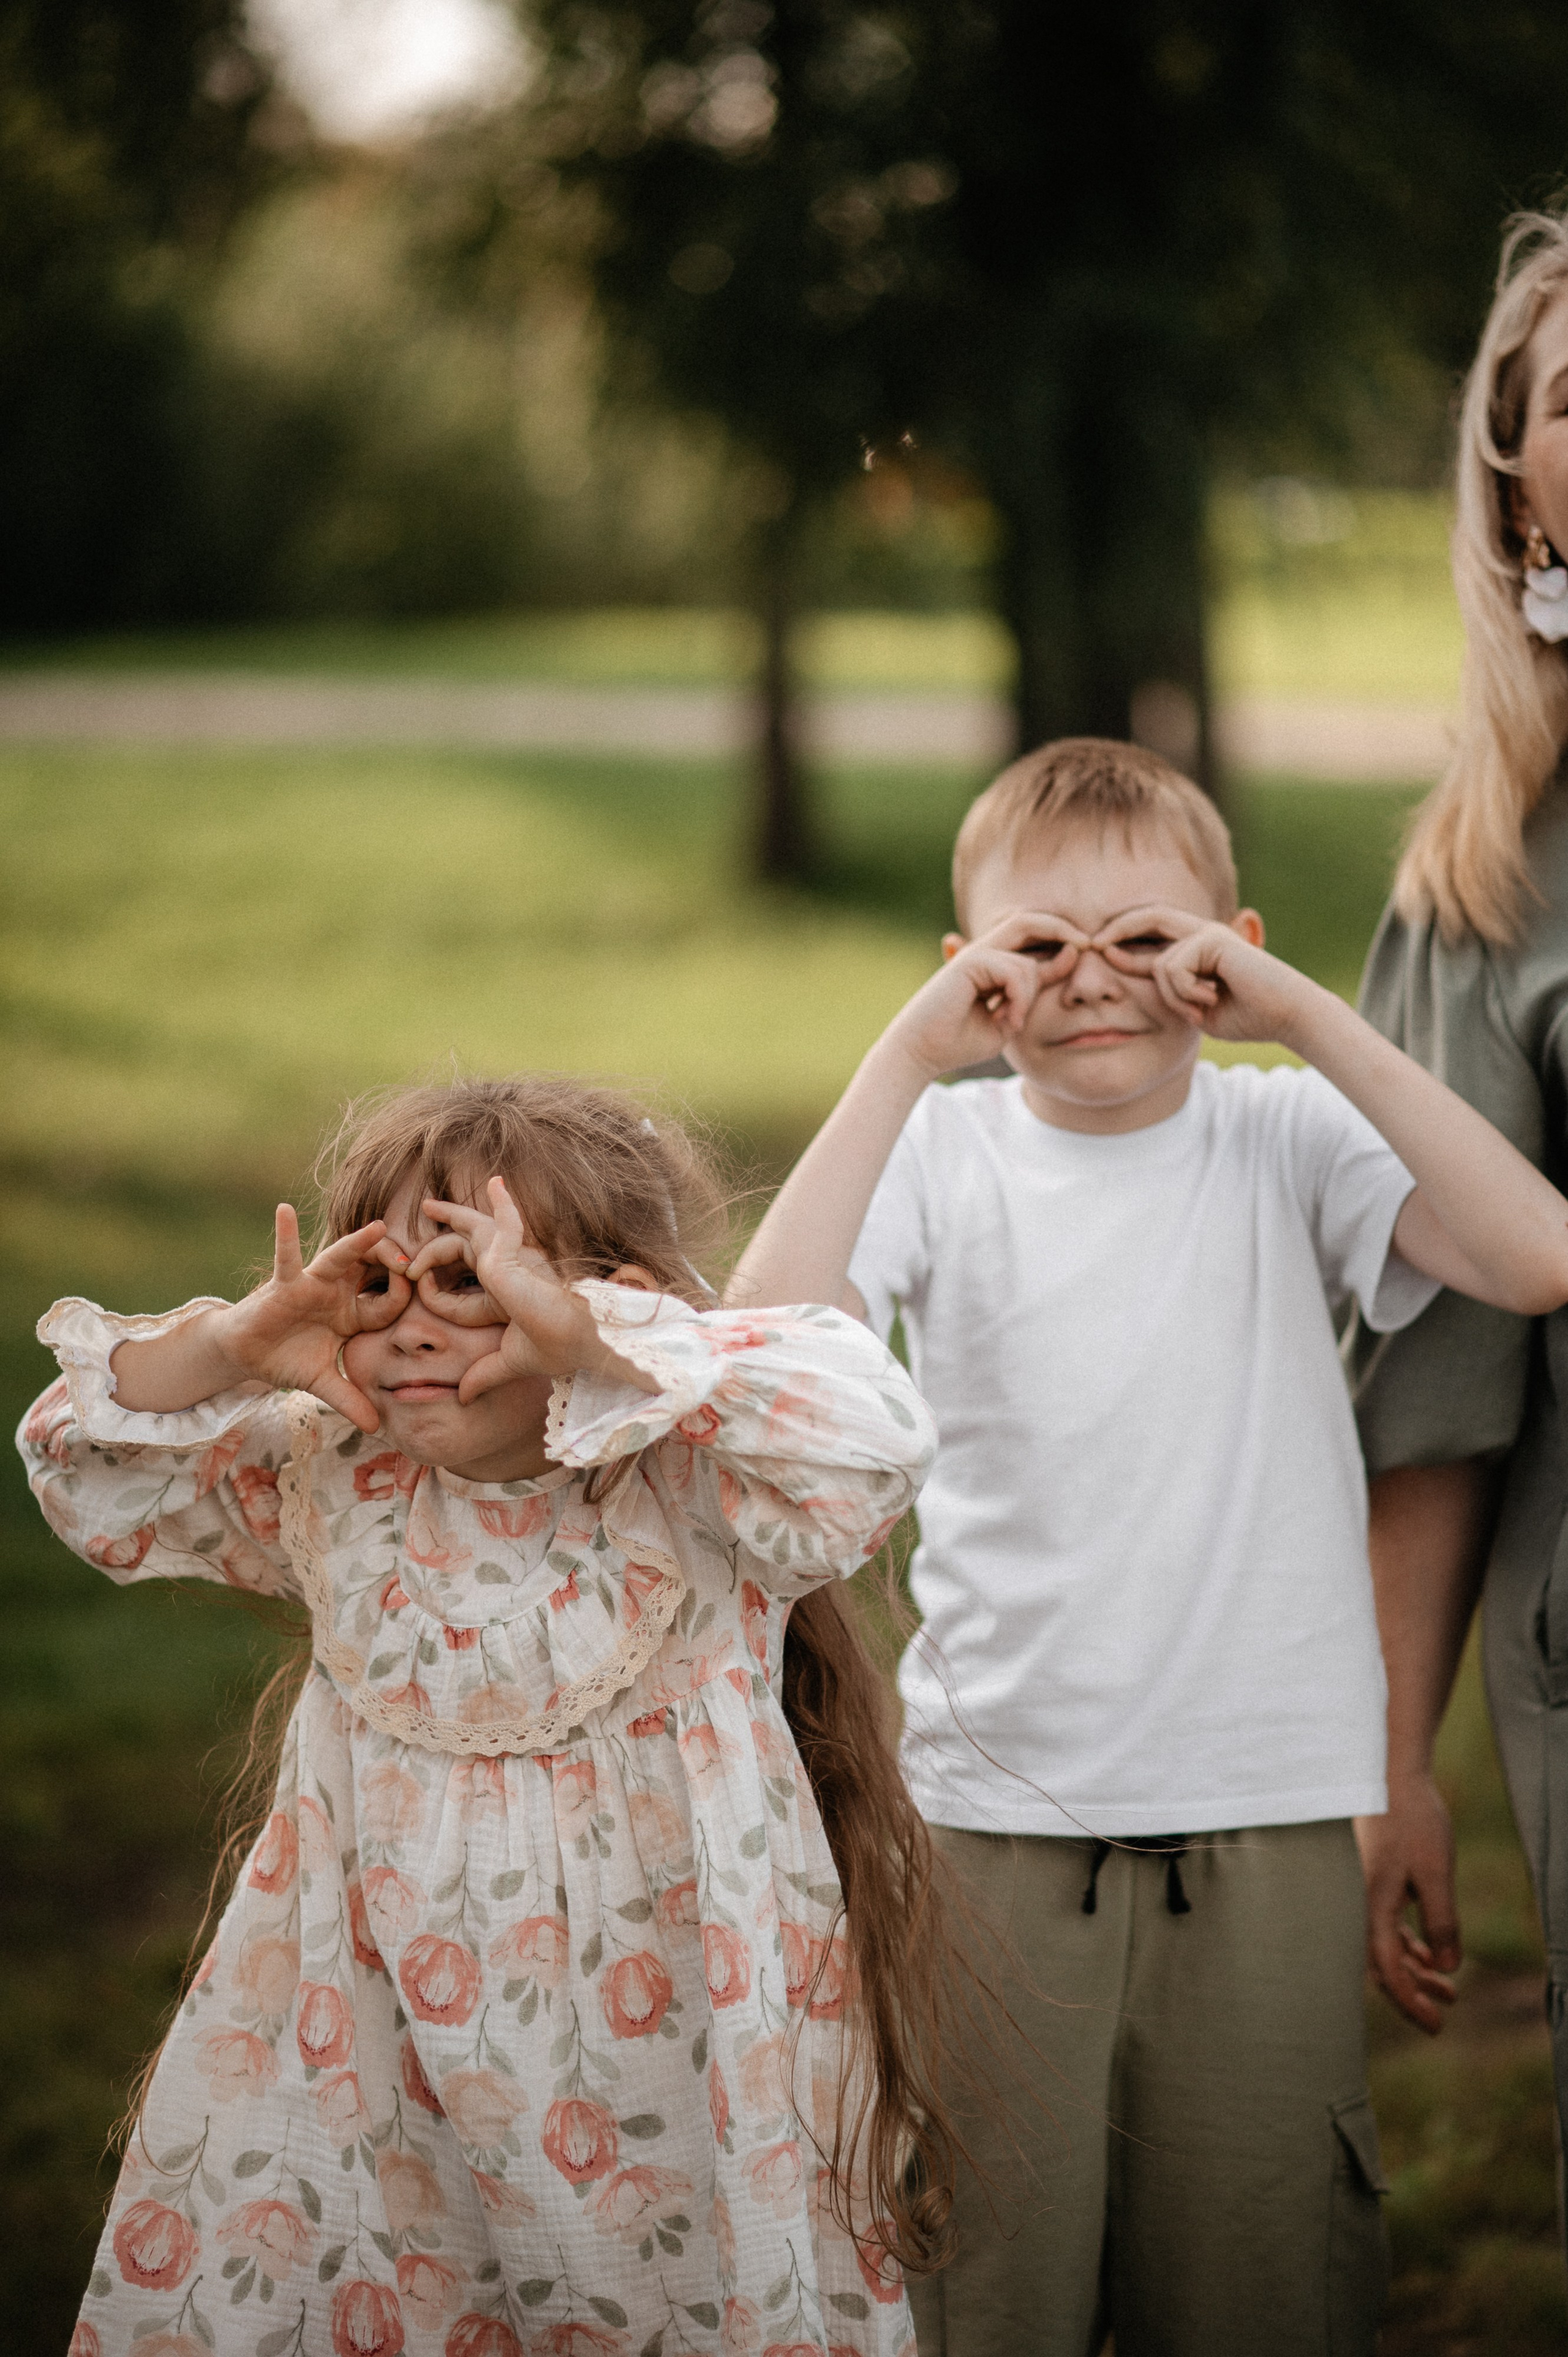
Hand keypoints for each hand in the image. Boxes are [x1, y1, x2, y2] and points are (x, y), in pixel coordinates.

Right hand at [214, 1206, 411, 1432]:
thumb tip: (376, 1429)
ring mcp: (312, 1284)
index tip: (420, 1295)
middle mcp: (338, 1292)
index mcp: (353, 1311)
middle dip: (393, 1262)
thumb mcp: (322, 1382)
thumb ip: (349, 1400)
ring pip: (338, 1259)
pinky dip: (285, 1235)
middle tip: (415, 1261)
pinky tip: (284, 1211)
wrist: (246, 1355)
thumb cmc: (287, 1358)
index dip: (403, 1300)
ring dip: (357, 1244)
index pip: (389, 1302)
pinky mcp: (284, 1285)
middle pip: (373, 1270)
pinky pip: (286, 1257)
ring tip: (377, 1228)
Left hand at [407, 1179, 643, 1402]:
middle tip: (425, 1211)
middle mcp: (511, 1270)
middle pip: (467, 1244)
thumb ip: (485, 1374)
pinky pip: (507, 1220)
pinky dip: (503, 1203)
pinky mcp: (515, 1254)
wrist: (586, 1340)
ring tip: (429, 1206)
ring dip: (452, 1217)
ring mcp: (514, 1259)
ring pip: (473, 1232)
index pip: (463, 1283)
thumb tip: (462, 1397)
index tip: (417, 1288)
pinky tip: (496, 1184)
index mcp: (506, 1291)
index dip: (437, 1293)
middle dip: (444, 1230)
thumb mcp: (511, 1361)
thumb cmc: (560, 1347)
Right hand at [884, 911, 1086, 1077]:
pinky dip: (1019, 998)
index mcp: (992, 966)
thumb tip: (1067, 960)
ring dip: (1029, 994)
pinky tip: (1009, 1019)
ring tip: (1014, 1020)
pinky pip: (1014, 972)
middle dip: (1061, 928)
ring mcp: (974, 956)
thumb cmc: (959, 1043)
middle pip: (1029, 922)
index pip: (1033, 942)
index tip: (1087, 951)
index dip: (1063, 943)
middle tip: (1088, 943)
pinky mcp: (968, 963)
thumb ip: (1031, 993)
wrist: (921, 1053)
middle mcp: (983, 954)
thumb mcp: (1008, 1018)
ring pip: (1026, 961)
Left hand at [1104, 904, 1314, 1044]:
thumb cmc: (1247, 1017)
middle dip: (1119, 929)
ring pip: (1161, 964)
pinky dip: (1185, 993)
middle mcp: (1202, 934)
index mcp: (1198, 948)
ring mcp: (1209, 934)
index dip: (1124, 940)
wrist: (1287, 1016)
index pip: (1153, 934)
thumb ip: (1171, 992)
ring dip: (1173, 997)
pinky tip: (1210, 999)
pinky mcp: (1214, 940)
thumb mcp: (1196, 1008)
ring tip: (1200, 1009)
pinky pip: (1174, 968)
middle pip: (1150, 917)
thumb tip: (1134, 972)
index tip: (1099, 951)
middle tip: (1094, 945)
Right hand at [1356, 1776, 1462, 2033]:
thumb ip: (1441, 1922)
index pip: (1387, 1970)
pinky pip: (1385, 1926)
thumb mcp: (1436, 1872)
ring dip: (1414, 1969)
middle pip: (1380, 1964)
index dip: (1410, 2002)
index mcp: (1369, 1904)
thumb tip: (1446, 1968)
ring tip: (1449, 1989)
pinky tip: (1430, 1954)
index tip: (1435, 2025)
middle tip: (1443, 2015)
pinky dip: (1408, 1944)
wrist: (1386, 1771)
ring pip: (1384, 1946)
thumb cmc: (1411, 1818)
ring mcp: (1361, 1892)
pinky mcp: (1371, 1880)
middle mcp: (1357, 1903)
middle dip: (1413, 1992)